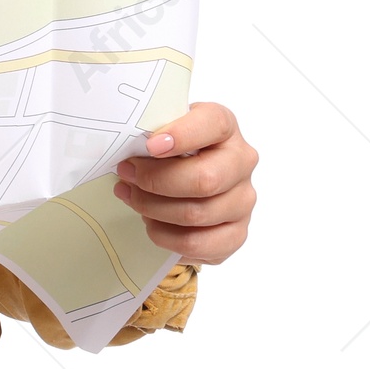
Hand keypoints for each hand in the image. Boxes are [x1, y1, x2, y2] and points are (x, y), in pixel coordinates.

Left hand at [114, 102, 257, 263]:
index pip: (213, 124)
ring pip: (195, 215)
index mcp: (225, 127)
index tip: (150, 145)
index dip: (181, 135)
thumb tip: (128, 150)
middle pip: (204, 180)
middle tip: (127, 175)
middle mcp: (241, 162)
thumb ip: (152, 132)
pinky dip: (165, 236)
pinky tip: (152, 223)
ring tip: (134, 198)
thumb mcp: (163, 130)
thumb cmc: (171, 151)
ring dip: (153, 209)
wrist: (188, 178)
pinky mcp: (235, 233)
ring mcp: (243, 200)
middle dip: (155, 182)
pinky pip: (196, 244)